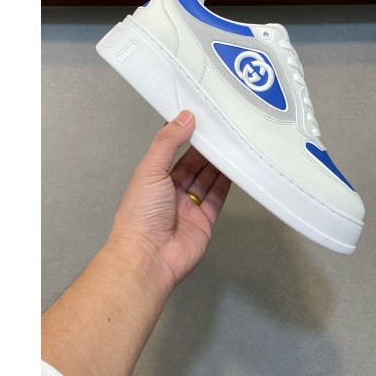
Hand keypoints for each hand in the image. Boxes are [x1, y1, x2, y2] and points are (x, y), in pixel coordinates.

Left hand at [108, 110, 231, 289]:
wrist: (149, 257)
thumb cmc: (141, 215)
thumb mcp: (150, 170)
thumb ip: (167, 142)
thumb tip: (184, 117)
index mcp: (154, 179)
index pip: (172, 152)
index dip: (186, 137)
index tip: (200, 120)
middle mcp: (171, 192)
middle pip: (193, 166)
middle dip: (206, 150)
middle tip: (222, 131)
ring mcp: (188, 207)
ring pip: (207, 180)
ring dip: (218, 164)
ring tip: (232, 145)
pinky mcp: (204, 221)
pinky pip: (217, 198)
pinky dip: (227, 184)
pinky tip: (234, 169)